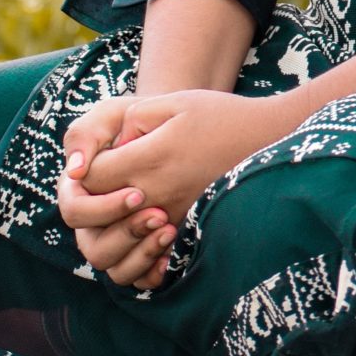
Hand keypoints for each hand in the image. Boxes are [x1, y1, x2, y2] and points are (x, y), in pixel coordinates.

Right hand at [59, 94, 177, 287]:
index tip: (138, 194)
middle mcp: (92, 222)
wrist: (174, 132)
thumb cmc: (137, 121)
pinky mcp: (138, 253)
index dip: (103, 208)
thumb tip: (75, 170)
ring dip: (140, 254)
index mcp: (78, 190)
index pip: (75, 212)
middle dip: (126, 234)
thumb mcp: (111, 114)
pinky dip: (152, 273)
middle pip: (93, 247)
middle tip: (160, 215)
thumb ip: (86, 134)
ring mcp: (114, 240)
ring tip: (171, 230)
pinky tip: (172, 254)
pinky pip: (138, 280)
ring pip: (114, 269)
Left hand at [77, 89, 301, 240]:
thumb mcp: (174, 102)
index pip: (91, 177)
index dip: (86, 168)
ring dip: (111, 223)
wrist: (269, 141)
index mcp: (149, 160)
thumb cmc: (221, 117)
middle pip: (98, 212)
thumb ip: (134, 119)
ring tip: (121, 201)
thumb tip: (115, 145)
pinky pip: (149, 253)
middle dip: (92, 196)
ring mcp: (173, 217)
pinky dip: (138, 244)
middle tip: (105, 178)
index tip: (101, 154)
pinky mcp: (188, 230)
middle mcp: (157, 195)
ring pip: (119, 239)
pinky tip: (144, 223)